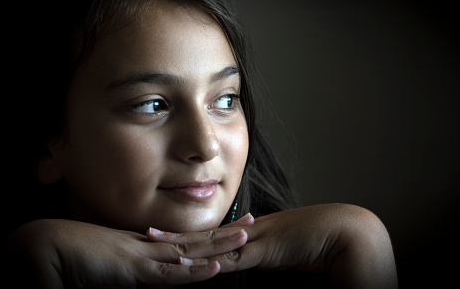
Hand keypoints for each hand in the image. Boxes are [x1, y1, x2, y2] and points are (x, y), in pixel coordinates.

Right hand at [4, 218, 250, 287]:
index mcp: (144, 246)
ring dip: (219, 246)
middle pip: (195, 240)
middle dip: (224, 234)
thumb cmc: (73, 255)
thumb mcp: (111, 265)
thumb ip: (133, 269)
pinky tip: (216, 267)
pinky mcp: (133, 269)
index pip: (184, 241)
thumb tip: (148, 273)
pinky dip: (193, 271)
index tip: (230, 228)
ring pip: (190, 252)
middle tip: (253, 222)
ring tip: (247, 237)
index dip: (209, 236)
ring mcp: (142, 255)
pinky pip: (170, 273)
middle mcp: (149, 247)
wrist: (46, 248)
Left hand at [150, 204, 397, 287]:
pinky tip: (186, 259)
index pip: (214, 234)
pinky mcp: (264, 252)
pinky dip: (207, 258)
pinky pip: (229, 256)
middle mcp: (247, 233)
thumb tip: (255, 257)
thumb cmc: (320, 241)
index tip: (168, 233)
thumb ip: (268, 254)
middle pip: (203, 233)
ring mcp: (253, 240)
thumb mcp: (287, 250)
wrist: (344, 232)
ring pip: (209, 242)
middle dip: (175, 234)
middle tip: (145, 230)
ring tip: (152, 238)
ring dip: (181, 242)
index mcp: (252, 233)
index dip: (190, 234)